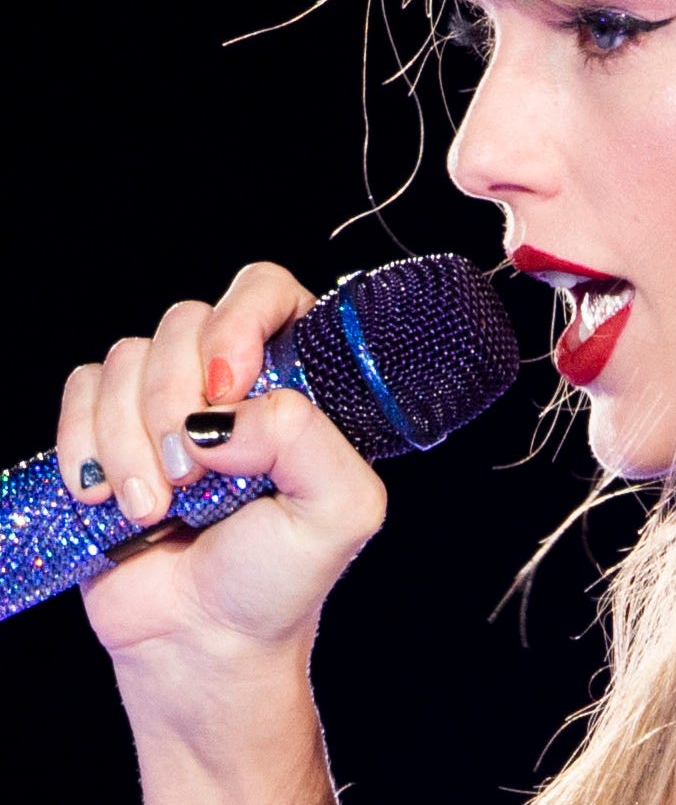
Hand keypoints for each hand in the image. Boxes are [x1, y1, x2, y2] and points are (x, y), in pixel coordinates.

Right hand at [55, 262, 386, 798]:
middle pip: (185, 320)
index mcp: (296, 381)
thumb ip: (308, 439)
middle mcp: (232, 380)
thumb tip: (222, 411)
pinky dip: (85, 443)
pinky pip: (82, 389)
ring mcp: (168, 400)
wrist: (202, 641)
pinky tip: (109, 496)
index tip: (226, 390)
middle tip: (193, 478)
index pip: (266, 291)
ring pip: (128, 356)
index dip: (237, 323)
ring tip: (155, 506)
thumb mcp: (338, 511)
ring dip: (130, 440)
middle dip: (176, 404)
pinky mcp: (110, 427)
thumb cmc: (279, 578)